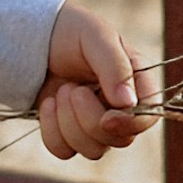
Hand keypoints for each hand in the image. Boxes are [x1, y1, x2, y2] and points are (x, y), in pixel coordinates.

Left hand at [37, 0, 148, 161]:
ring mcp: (95, 123)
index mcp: (136, 83)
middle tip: (72, 88)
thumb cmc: (72, 31)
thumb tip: (128, 104)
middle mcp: (120, 108)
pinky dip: (51, 130)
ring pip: (93, 150)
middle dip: (89, 118)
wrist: (33, 38)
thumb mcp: (96, 36)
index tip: (107, 117)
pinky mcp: (69, 134)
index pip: (149, 117)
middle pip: (119, 139)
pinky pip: (64, 151)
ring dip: (69, 122)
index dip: (131, 124)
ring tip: (61, 91)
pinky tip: (48, 104)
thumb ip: (115, 66)